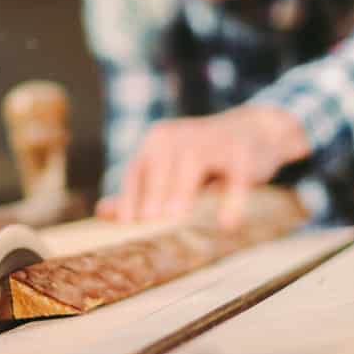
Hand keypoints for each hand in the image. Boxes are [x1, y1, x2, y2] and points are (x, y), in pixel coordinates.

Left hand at [95, 105, 309, 228]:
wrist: (252, 131)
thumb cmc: (203, 158)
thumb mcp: (170, 168)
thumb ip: (140, 189)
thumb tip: (101, 213)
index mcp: (158, 141)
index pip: (137, 169)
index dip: (130, 194)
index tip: (127, 222)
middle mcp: (180, 136)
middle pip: (161, 163)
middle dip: (155, 191)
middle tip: (150, 220)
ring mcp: (212, 140)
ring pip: (193, 161)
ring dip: (183, 188)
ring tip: (176, 216)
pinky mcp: (242, 151)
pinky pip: (236, 175)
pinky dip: (232, 199)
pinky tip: (227, 222)